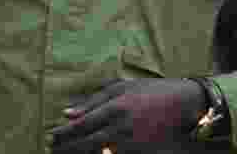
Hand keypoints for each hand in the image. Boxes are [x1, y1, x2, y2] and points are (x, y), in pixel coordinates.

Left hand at [49, 78, 205, 152]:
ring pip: (99, 153)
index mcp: (115, 106)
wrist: (185, 105)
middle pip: (87, 142)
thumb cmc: (152, 92)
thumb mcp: (123, 88)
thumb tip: (68, 112)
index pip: (82, 123)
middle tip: (54, 150)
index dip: (65, 133)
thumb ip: (94, 100)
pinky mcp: (141, 152)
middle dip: (68, 148)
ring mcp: (132, 142)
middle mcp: (121, 126)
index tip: (51, 137)